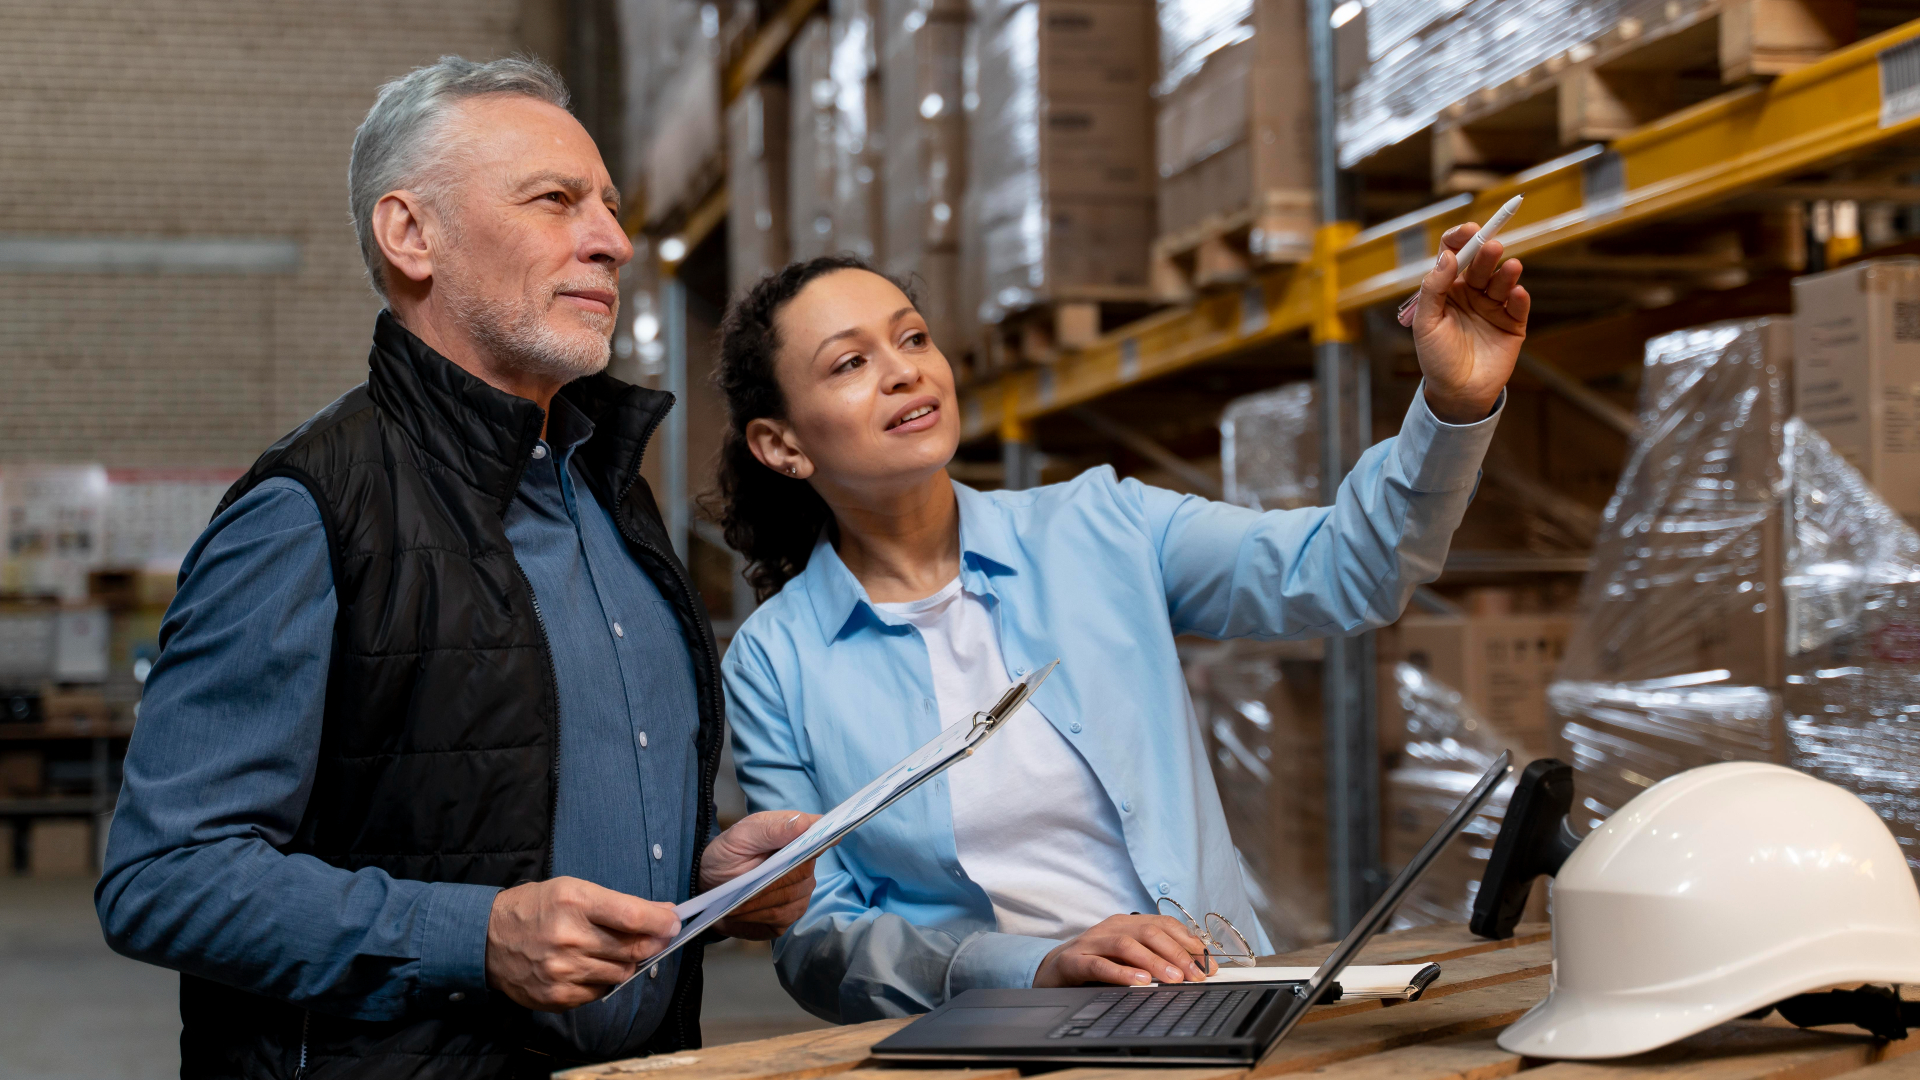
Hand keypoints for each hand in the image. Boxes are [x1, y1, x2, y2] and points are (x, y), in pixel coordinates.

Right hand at [484, 877, 680, 1010]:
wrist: (486, 939)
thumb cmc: (535, 909)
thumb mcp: (572, 889)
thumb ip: (617, 904)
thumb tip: (662, 914)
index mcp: (574, 902)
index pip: (632, 916)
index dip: (661, 921)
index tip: (675, 922)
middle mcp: (568, 938)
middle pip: (632, 948)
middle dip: (652, 943)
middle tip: (658, 937)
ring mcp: (562, 971)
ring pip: (621, 973)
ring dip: (627, 962)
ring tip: (613, 950)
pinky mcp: (557, 996)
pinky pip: (600, 992)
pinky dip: (604, 980)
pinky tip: (591, 966)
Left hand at [700, 810, 821, 939]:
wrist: (709, 885)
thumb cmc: (727, 854)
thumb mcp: (740, 836)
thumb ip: (771, 830)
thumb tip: (804, 823)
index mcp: (795, 834)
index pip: (821, 835)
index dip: (823, 840)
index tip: (810, 848)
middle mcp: (804, 863)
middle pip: (803, 873)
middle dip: (772, 880)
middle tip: (744, 882)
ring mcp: (800, 891)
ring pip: (791, 899)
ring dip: (760, 901)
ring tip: (736, 899)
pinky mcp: (789, 915)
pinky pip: (782, 918)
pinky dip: (757, 916)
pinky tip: (741, 911)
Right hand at [1034, 914, 1217, 987]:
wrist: (1053, 969)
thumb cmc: (1097, 963)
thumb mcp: (1128, 957)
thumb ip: (1155, 957)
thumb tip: (1193, 969)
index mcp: (1127, 923)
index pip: (1163, 924)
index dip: (1188, 942)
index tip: (1207, 963)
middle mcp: (1111, 927)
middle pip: (1149, 932)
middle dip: (1177, 953)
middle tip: (1195, 975)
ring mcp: (1091, 943)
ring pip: (1127, 945)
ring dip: (1154, 961)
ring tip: (1173, 978)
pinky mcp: (1073, 961)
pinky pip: (1100, 964)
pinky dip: (1122, 972)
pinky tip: (1139, 981)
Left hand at [1409, 222, 1529, 424]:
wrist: (1457, 393)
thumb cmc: (1436, 358)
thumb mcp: (1426, 323)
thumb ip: (1433, 289)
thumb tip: (1447, 257)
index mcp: (1447, 289)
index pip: (1454, 254)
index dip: (1461, 239)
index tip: (1469, 231)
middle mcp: (1471, 293)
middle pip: (1480, 264)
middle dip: (1485, 252)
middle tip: (1491, 246)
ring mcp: (1493, 307)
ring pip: (1501, 280)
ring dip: (1506, 272)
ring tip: (1510, 266)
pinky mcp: (1513, 323)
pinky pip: (1518, 305)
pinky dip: (1519, 296)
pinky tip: (1516, 292)